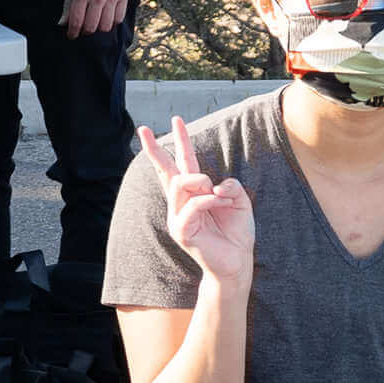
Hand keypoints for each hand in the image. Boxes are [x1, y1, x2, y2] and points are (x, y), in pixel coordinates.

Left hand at [66, 0, 132, 35]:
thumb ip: (67, 4)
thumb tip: (62, 23)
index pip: (76, 22)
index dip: (73, 32)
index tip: (71, 35)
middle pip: (91, 27)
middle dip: (84, 31)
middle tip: (82, 28)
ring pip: (106, 26)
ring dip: (98, 28)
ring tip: (94, 22)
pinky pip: (119, 18)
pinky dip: (112, 21)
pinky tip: (106, 16)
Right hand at [136, 119, 254, 285]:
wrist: (237, 262)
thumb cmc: (236, 233)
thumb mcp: (240, 202)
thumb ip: (231, 186)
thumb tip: (215, 183)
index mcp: (195, 194)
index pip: (183, 164)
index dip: (181, 141)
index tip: (176, 120)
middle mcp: (181, 203)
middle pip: (166, 171)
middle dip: (155, 149)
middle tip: (143, 129)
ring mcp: (178, 216)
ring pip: (180, 184)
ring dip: (202, 182)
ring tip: (218, 194)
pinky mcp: (181, 230)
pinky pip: (192, 205)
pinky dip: (208, 200)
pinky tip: (220, 203)